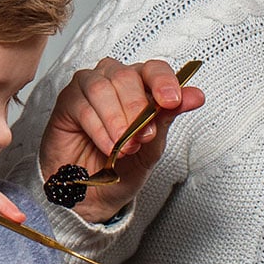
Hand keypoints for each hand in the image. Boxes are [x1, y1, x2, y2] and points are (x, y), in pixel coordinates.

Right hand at [39, 58, 204, 221]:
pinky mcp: (68, 101)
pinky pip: (84, 107)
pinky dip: (100, 130)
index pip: (153, 69)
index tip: (172, 101)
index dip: (163, 81)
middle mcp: (114, 79)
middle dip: (137, 109)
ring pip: (103, 88)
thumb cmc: (123, 165)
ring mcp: (88, 87)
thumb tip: (196, 95)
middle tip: (142, 137)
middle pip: (127, 77)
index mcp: (140, 84)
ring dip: (117, 121)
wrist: (95, 194)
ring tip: (124, 147)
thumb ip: (169, 116)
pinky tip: (108, 148)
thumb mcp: (153, 144)